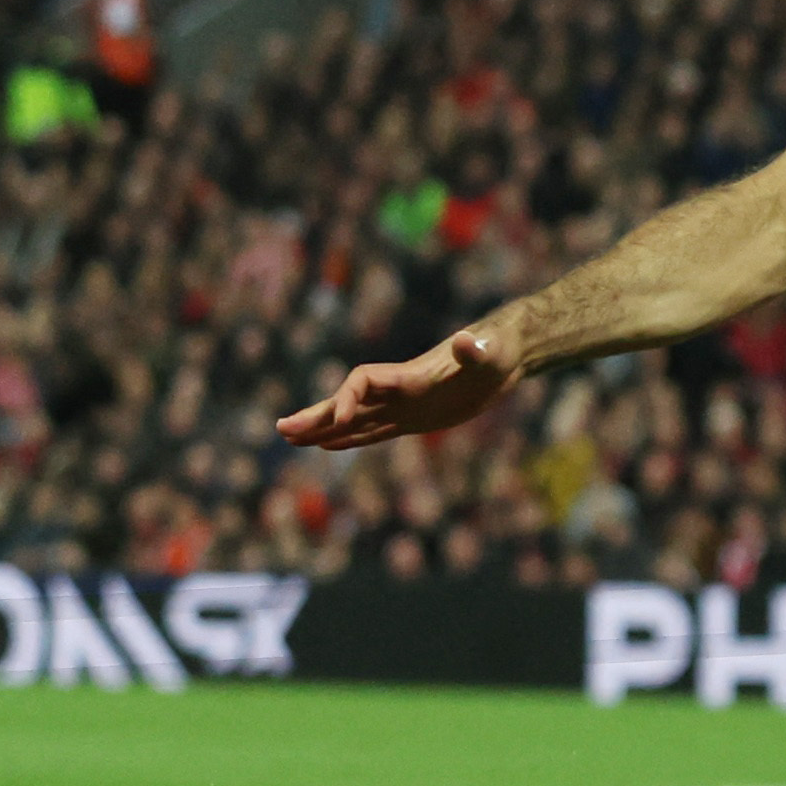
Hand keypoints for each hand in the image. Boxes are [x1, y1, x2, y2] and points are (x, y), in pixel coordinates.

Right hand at [275, 328, 519, 450]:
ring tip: (289, 439)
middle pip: (347, 402)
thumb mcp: (489, 352)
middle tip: (281, 430)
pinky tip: (328, 445)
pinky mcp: (415, 418)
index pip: (362, 383)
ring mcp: (404, 404)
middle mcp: (399, 389)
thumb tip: (466, 340)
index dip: (345, 400)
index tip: (335, 424)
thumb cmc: (497, 350)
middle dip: (316, 415)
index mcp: (409, 375)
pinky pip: (375, 430)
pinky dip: (350, 438)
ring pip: (355, 419)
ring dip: (323, 429)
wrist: (504, 355)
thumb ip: (474, 350)